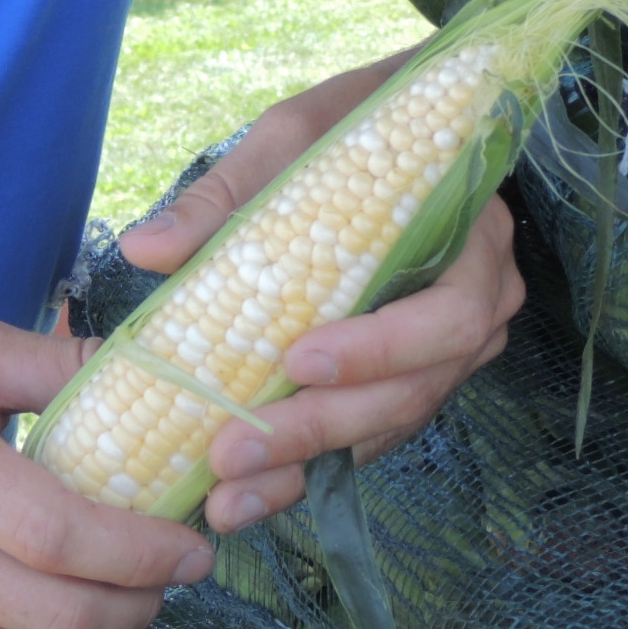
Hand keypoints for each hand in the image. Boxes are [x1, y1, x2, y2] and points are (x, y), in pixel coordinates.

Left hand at [117, 55, 529, 533]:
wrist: (408, 134)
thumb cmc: (356, 129)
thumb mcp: (294, 138)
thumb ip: (226, 195)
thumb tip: (146, 249)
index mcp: (474, 241)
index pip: (450, 314)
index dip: (381, 348)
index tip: (297, 359)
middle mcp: (481, 308)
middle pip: (415, 388)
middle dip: (321, 426)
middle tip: (234, 453)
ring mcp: (451, 356)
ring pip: (390, 425)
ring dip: (307, 464)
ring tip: (227, 499)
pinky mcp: (412, 383)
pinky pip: (370, 436)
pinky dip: (309, 468)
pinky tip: (246, 497)